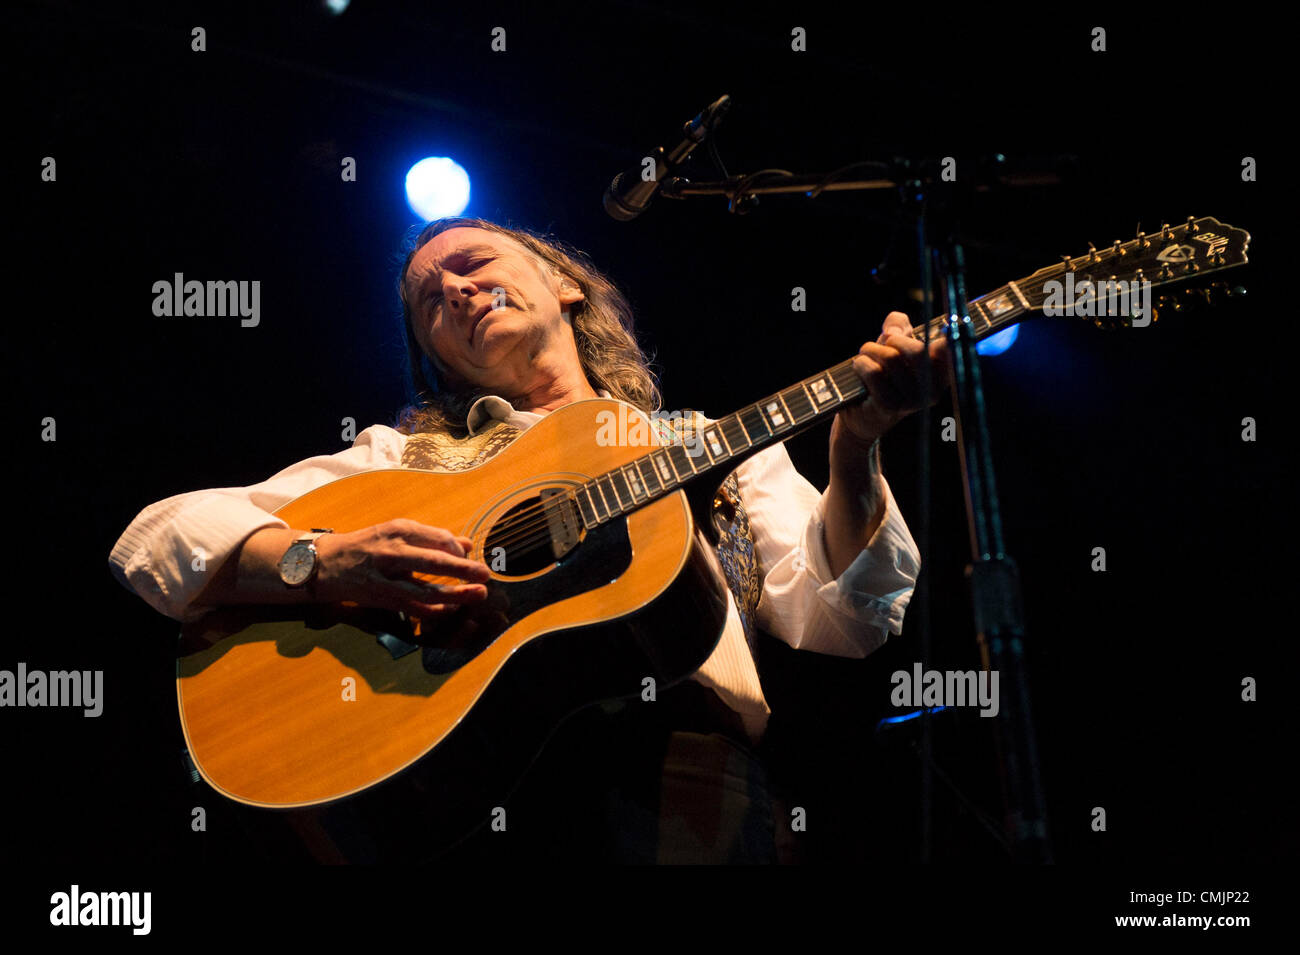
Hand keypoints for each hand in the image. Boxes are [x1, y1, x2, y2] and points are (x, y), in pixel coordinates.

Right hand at [312, 519, 489, 617]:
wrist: (327, 563)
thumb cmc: (369, 545)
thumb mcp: (398, 533)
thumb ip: (433, 538)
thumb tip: (467, 544)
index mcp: (399, 530)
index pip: (437, 537)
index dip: (458, 549)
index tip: (469, 556)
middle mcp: (392, 552)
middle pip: (434, 561)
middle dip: (464, 570)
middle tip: (485, 575)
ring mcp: (386, 577)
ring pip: (426, 590)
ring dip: (456, 595)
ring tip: (478, 594)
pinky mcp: (381, 598)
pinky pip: (413, 607)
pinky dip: (435, 610)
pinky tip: (451, 610)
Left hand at [837, 310, 949, 442]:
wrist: (864, 409)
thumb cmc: (884, 370)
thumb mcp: (895, 341)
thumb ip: (898, 324)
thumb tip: (893, 332)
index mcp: (943, 371)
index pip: (951, 350)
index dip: (948, 338)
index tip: (943, 330)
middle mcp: (934, 388)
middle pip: (917, 351)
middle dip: (892, 340)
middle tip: (882, 343)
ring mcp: (913, 400)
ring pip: (891, 358)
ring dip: (871, 350)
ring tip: (866, 354)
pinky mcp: (891, 406)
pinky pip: (874, 372)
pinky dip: (862, 363)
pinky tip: (860, 366)